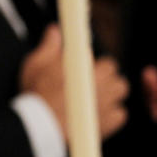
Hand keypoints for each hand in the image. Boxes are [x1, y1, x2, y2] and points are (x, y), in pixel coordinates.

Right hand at [20, 24, 127, 140]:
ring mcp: (107, 103)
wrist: (39, 125)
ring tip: (96, 97)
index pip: (104, 61)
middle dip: (106, 77)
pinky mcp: (108, 122)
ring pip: (121, 91)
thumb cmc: (36, 94)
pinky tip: (98, 114)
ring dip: (112, 92)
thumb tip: (54, 31)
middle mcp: (102, 83)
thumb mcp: (36, 64)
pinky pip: (120, 114)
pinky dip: (112, 114)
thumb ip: (49, 46)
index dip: (94, 65)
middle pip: (116, 75)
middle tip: (90, 83)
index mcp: (87, 67)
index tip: (85, 69)